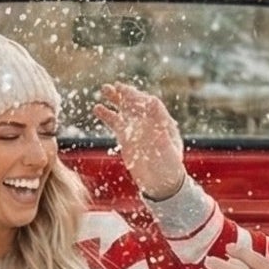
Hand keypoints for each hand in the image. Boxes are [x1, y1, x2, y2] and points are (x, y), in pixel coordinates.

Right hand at [95, 81, 185, 200]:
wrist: (161, 183)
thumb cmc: (171, 168)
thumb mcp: (171, 154)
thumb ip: (165, 140)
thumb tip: (160, 130)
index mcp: (164, 122)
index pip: (153, 105)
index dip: (142, 99)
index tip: (133, 96)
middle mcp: (150, 121)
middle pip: (137, 103)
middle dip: (127, 94)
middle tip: (116, 86)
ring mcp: (137, 128)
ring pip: (125, 109)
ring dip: (115, 98)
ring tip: (104, 89)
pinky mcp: (125, 136)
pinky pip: (115, 122)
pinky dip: (106, 114)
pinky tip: (97, 108)